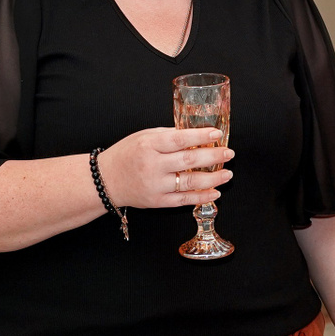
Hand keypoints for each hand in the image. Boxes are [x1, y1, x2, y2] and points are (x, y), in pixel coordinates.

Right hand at [96, 128, 232, 209]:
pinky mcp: (157, 201)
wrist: (104, 180)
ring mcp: (155, 186)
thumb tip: (196, 134)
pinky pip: (184, 200)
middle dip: (213, 157)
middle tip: (229, 153)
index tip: (217, 135)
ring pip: (190, 182)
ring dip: (213, 178)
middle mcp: (152, 166)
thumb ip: (168, 135)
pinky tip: (215, 191)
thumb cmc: (126, 154)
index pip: (179, 139)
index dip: (200, 137)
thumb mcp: (143, 136)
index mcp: (149, 145)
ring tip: (227, 173)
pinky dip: (201, 197)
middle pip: (188, 161)